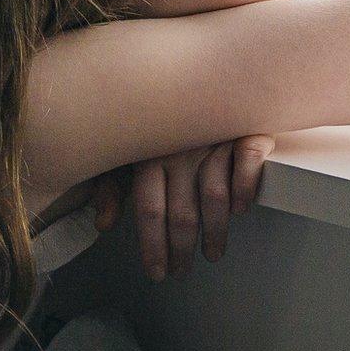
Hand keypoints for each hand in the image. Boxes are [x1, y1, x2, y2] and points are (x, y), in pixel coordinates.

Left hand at [90, 135, 274, 281]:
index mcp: (150, 155)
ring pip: (215, 197)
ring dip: (215, 232)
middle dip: (181, 250)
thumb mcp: (131, 148)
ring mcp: (213, 140)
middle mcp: (180, 149)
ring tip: (213, 252)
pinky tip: (241, 209)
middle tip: (182, 270)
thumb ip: (114, 185)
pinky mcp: (242, 131)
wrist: (205, 79)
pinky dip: (245, 189)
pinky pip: (246, 163)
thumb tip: (103, 224)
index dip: (152, 246)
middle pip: (182, 213)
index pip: (149, 210)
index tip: (157, 271)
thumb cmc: (164, 121)